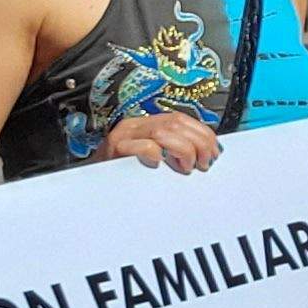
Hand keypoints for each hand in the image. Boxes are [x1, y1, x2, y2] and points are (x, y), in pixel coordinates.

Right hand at [98, 113, 220, 172]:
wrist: (91, 189)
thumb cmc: (123, 178)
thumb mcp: (151, 160)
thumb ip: (173, 152)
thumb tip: (205, 154)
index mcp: (146, 125)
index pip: (181, 118)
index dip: (202, 133)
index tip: (215, 151)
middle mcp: (135, 126)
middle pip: (176, 123)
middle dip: (199, 142)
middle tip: (205, 163)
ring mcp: (124, 137)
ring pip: (163, 131)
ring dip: (183, 149)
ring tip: (187, 167)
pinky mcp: (115, 151)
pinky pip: (141, 145)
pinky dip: (155, 153)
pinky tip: (161, 164)